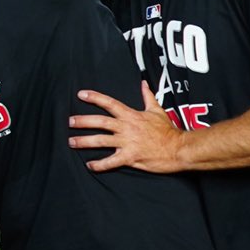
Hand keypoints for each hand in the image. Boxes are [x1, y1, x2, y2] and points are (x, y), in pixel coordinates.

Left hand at [71, 84, 187, 172]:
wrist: (179, 148)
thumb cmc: (168, 130)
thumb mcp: (157, 110)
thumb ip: (147, 96)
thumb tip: (143, 83)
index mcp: (131, 115)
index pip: (109, 103)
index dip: (94, 98)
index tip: (81, 94)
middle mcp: (126, 128)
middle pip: (100, 122)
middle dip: (82, 121)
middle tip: (69, 121)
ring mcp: (127, 142)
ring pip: (101, 141)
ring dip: (84, 141)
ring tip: (72, 142)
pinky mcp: (130, 157)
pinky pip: (111, 161)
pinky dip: (99, 164)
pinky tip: (90, 165)